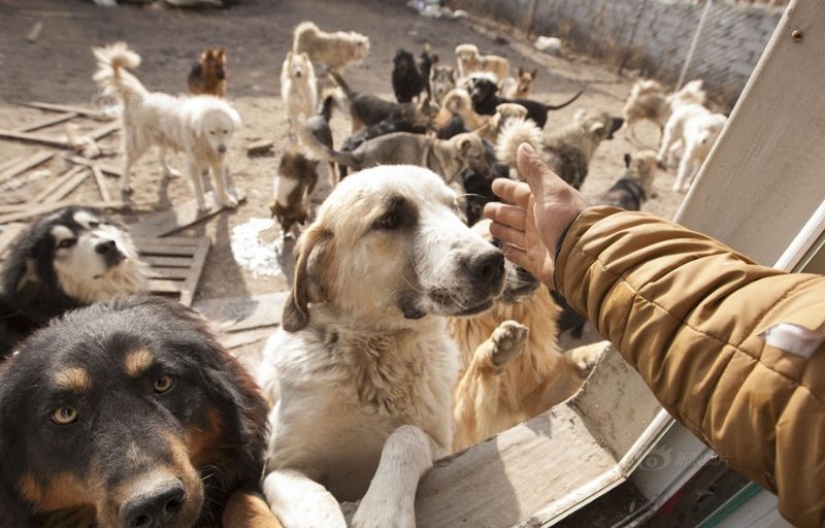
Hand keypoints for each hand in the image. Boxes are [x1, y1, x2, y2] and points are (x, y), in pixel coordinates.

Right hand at [483, 143, 588, 287]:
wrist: (582, 254)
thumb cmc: (566, 218)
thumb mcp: (551, 189)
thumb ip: (535, 170)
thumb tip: (522, 146)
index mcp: (543, 201)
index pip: (519, 192)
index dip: (507, 188)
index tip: (495, 185)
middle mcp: (539, 221)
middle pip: (513, 214)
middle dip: (500, 211)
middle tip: (485, 209)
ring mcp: (537, 242)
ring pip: (514, 235)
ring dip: (503, 231)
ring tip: (490, 228)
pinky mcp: (536, 262)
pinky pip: (519, 256)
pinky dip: (510, 253)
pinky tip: (503, 250)